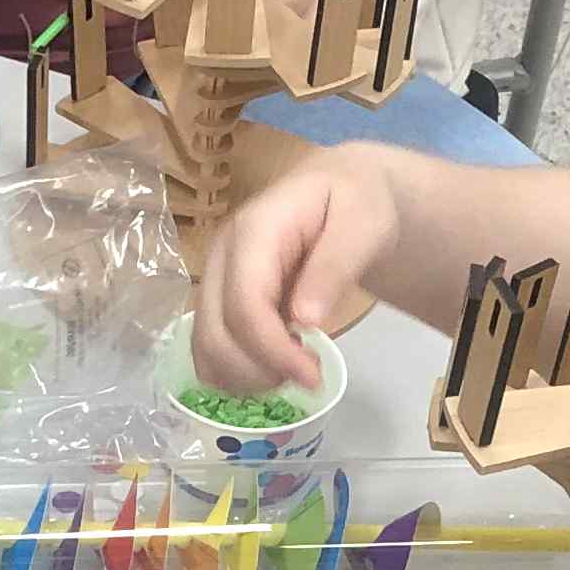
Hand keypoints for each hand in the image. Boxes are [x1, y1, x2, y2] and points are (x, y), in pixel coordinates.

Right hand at [199, 145, 401, 390]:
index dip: (273, 350)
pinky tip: (274, 366)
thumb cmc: (356, 202)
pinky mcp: (217, 299)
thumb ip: (335, 265)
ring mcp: (214, 278)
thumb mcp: (364, 223)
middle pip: (216, 333)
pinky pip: (208, 349)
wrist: (341, 190)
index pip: (245, 304)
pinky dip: (235, 372)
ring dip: (246, 376)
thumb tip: (305, 319)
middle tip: (310, 377)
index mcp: (253, 230)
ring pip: (205, 347)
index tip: (313, 378)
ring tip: (295, 370)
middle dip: (260, 371)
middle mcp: (220, 255)